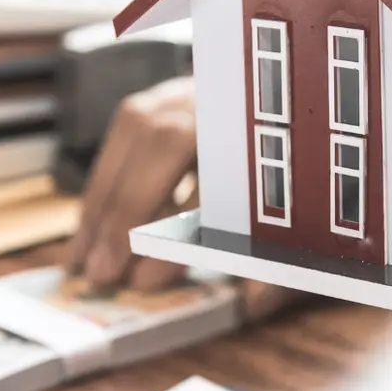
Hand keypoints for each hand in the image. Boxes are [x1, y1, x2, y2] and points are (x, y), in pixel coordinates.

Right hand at [65, 77, 295, 319]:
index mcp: (272, 135)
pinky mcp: (170, 93)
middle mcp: (232, 101)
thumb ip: (285, 267)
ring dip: (103, 196)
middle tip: (100, 273)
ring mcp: (198, 88)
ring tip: (82, 256)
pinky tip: (90, 224)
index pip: (220, 183)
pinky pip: (125, 129)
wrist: (307, 121)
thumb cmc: (306, 187)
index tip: (146, 280)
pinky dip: (104, 179)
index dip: (176, 235)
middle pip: (167, 143)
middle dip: (125, 213)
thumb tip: (253, 302)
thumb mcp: (310, 232)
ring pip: (138, 127)